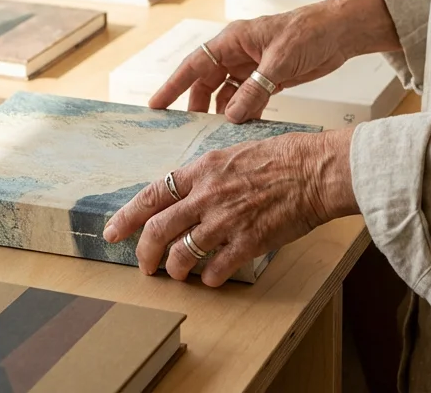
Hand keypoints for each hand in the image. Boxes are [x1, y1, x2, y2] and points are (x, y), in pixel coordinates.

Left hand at [102, 128, 358, 286]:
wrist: (317, 169)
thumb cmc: (285, 157)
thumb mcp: (236, 153)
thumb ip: (209, 174)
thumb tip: (190, 191)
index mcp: (203, 170)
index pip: (152, 195)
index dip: (127, 216)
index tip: (113, 231)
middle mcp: (208, 195)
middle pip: (157, 230)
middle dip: (144, 253)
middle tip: (144, 265)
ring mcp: (226, 220)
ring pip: (181, 254)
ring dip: (175, 269)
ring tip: (178, 275)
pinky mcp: (248, 241)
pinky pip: (216, 269)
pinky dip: (209, 278)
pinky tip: (211, 278)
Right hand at [152, 0, 401, 122]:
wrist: (339, 32)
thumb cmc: (309, 32)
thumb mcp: (279, 63)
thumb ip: (255, 90)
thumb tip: (231, 116)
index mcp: (233, 40)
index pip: (194, 64)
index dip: (173, 85)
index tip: (155, 105)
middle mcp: (237, 52)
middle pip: (206, 82)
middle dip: (196, 105)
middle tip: (187, 129)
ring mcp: (252, 66)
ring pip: (226, 93)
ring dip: (222, 112)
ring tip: (216, 133)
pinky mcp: (268, 78)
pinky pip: (246, 98)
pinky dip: (243, 112)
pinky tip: (242, 127)